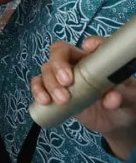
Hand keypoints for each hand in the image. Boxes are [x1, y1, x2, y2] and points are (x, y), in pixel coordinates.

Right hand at [31, 37, 135, 158]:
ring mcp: (63, 77)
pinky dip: (38, 90)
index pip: (91, 44)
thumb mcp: (130, 97)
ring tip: (62, 100)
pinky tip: (44, 100)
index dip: (90, 43)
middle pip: (59, 52)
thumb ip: (123, 96)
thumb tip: (112, 97)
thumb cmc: (124, 101)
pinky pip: (39, 85)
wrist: (116, 120)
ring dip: (50, 83)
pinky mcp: (55, 91)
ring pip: (47, 69)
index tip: (89, 49)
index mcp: (96, 59)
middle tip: (67, 81)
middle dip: (59, 65)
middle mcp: (77, 64)